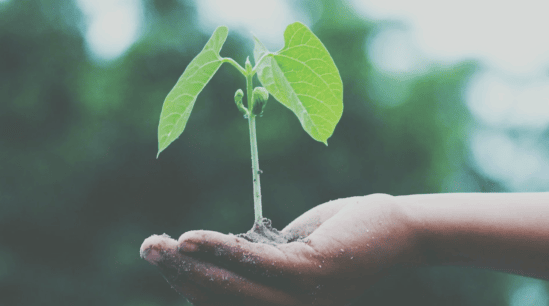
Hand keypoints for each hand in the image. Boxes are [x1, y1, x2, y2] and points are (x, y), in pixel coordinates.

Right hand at [140, 193, 422, 304]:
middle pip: (222, 300)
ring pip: (233, 288)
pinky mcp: (312, 273)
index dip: (189, 284)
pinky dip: (220, 252)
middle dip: (179, 275)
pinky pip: (257, 265)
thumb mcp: (295, 250)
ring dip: (190, 266)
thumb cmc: (347, 236)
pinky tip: (192, 239)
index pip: (226, 303)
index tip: (164, 257)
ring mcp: (303, 298)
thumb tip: (222, 252)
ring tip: (159, 245)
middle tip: (148, 248)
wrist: (400, 229)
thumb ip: (261, 258)